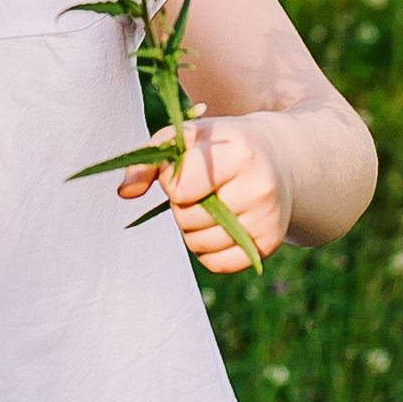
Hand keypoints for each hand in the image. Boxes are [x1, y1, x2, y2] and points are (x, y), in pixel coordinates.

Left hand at [116, 114, 290, 273]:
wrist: (278, 160)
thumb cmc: (221, 146)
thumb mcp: (186, 138)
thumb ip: (148, 160)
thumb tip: (125, 192)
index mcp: (239, 154)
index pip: (179, 187)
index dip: (172, 180)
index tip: (186, 167)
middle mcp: (259, 189)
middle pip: (186, 217)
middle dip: (183, 204)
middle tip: (204, 186)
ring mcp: (267, 221)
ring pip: (197, 244)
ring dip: (192, 228)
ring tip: (213, 202)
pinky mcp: (268, 246)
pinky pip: (215, 263)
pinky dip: (207, 249)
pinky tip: (221, 223)